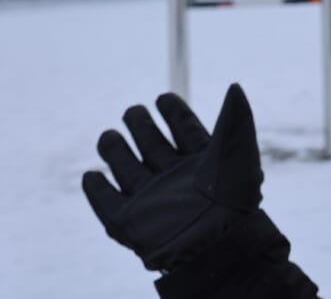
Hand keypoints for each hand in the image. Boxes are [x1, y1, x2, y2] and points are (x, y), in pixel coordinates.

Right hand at [82, 83, 268, 271]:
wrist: (217, 243)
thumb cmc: (233, 198)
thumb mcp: (237, 150)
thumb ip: (234, 117)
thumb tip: (235, 86)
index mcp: (201, 162)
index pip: (183, 129)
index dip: (173, 112)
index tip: (163, 98)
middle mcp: (175, 179)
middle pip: (151, 144)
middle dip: (140, 125)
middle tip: (134, 112)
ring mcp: (152, 200)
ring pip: (126, 168)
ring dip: (114, 149)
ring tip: (109, 136)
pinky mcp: (131, 223)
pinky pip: (107, 204)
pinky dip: (97, 190)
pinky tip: (92, 175)